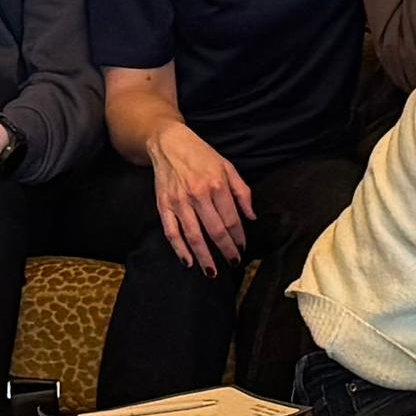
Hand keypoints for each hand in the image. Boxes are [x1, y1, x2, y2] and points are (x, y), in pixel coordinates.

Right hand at [148, 122, 253, 273]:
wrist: (169, 143)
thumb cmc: (201, 155)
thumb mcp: (227, 167)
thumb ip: (242, 192)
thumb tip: (252, 217)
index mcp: (217, 184)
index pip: (232, 219)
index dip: (239, 237)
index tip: (242, 248)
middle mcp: (198, 194)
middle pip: (215, 231)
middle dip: (226, 250)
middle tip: (233, 263)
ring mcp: (179, 201)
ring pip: (194, 235)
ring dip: (204, 257)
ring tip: (212, 272)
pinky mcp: (163, 205)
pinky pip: (171, 232)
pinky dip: (179, 248)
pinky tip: (187, 261)